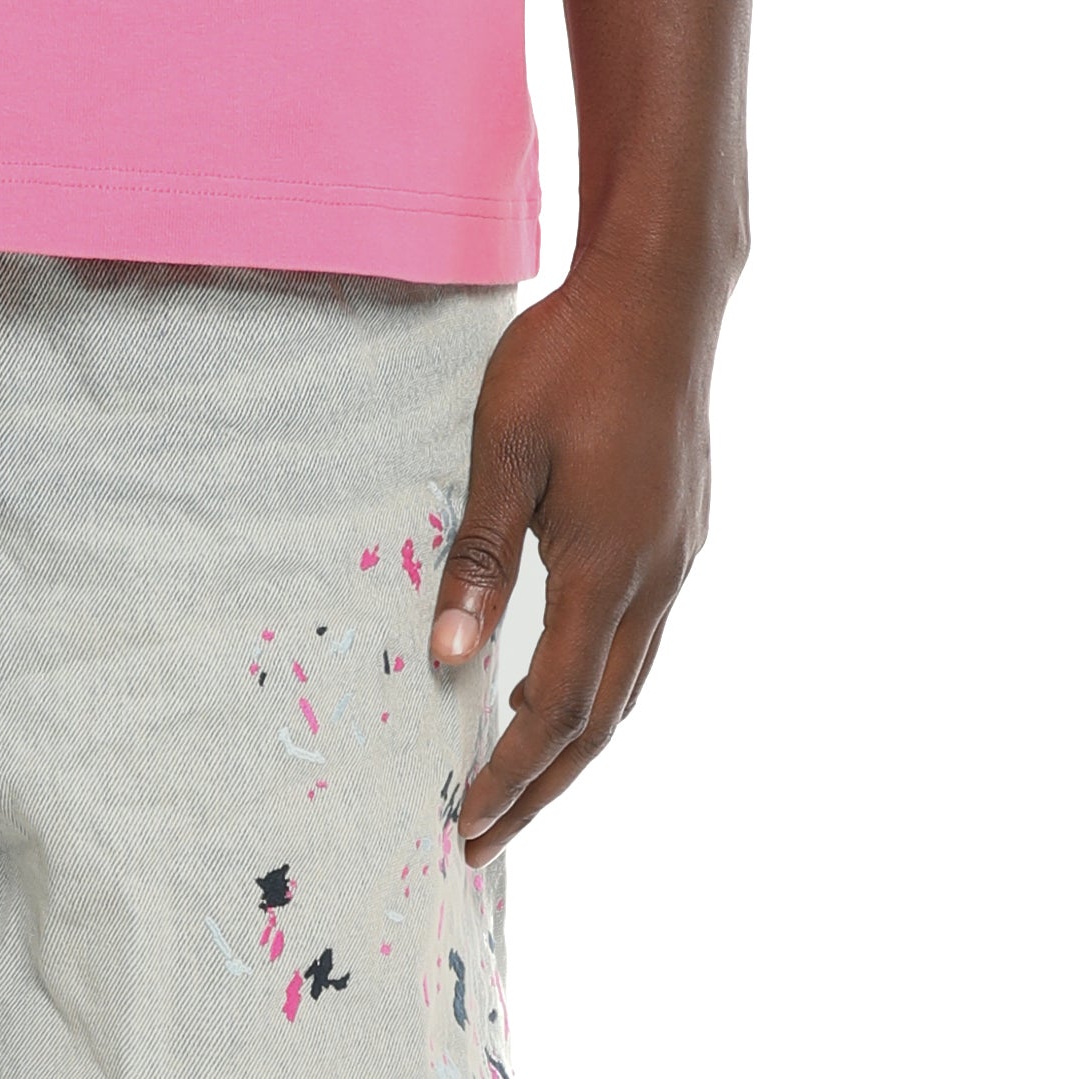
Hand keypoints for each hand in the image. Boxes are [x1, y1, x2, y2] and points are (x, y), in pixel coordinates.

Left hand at [428, 243, 725, 863]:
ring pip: (629, 681)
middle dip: (543, 785)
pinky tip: (563, 676)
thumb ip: (480, 556)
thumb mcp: (504, 448)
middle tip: (487, 836)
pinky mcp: (682, 529)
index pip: (558, 708)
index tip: (468, 823)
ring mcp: (677, 555)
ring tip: (519, 776)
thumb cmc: (568, 357)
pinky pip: (642, 636)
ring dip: (575, 738)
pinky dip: (601, 681)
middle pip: (602, 718)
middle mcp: (655, 578)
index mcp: (607, 566)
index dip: (513, 774)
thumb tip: (447, 657)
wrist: (659, 293)